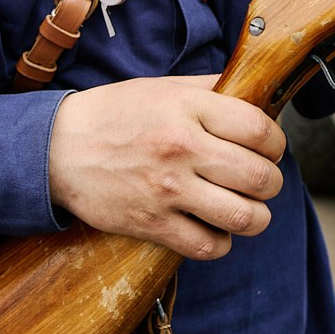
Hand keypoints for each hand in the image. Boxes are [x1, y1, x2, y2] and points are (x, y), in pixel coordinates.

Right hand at [48, 74, 286, 259]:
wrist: (58, 149)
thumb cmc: (115, 114)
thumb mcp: (163, 87)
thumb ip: (210, 88)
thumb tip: (255, 87)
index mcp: (188, 109)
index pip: (260, 130)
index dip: (277, 142)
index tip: (271, 148)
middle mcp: (182, 149)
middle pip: (261, 177)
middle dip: (271, 182)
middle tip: (262, 181)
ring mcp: (168, 190)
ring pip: (243, 217)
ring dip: (255, 217)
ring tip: (247, 209)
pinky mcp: (152, 224)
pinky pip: (208, 246)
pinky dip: (221, 242)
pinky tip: (215, 228)